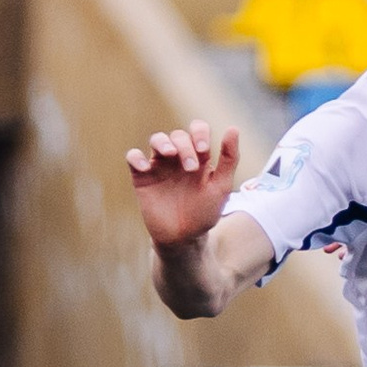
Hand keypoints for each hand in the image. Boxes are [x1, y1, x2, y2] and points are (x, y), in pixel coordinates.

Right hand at [127, 121, 241, 249]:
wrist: (184, 238)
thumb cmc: (204, 212)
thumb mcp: (221, 187)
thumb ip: (229, 159)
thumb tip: (234, 128)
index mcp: (199, 158)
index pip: (197, 130)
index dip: (199, 132)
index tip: (204, 149)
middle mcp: (179, 158)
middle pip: (178, 135)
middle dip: (185, 147)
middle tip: (191, 168)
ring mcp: (159, 166)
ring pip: (156, 139)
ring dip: (162, 142)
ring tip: (169, 154)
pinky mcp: (142, 177)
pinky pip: (133, 157)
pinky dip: (136, 157)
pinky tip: (145, 167)